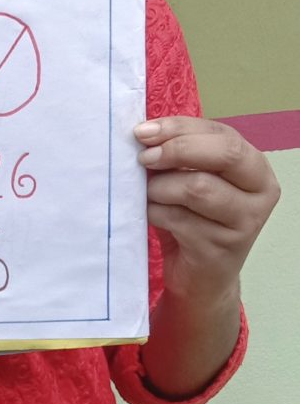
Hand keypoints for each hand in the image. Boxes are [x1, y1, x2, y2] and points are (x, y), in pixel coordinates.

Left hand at [135, 117, 279, 303]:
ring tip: (148, 194)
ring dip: (160, 187)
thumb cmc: (193, 217)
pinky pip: (178, 218)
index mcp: (255, 167)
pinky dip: (154, 212)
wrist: (200, 276)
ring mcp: (245, 223)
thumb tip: (145, 133)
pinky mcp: (222, 249)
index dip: (179, 128)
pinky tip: (151, 215)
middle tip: (144, 157)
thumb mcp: (191, 176)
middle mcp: (260, 193)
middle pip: (223, 154)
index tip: (143, 131)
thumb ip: (179, 152)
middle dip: (176, 150)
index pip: (221, 133)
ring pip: (197, 187)